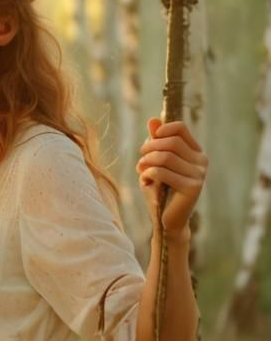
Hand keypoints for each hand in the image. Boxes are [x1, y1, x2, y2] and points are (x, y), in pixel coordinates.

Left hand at [136, 118, 207, 237]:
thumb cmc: (160, 190)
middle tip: (140, 160)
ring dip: (146, 162)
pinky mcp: (192, 188)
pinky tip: (145, 182)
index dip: (161, 131)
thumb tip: (153, 120)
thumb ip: (155, 142)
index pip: (180, 128)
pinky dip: (147, 175)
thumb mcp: (154, 163)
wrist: (167, 220)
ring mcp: (199, 175)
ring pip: (165, 156)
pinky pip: (162, 172)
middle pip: (171, 141)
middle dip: (149, 148)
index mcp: (195, 152)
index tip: (149, 142)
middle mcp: (201, 161)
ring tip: (141, 171)